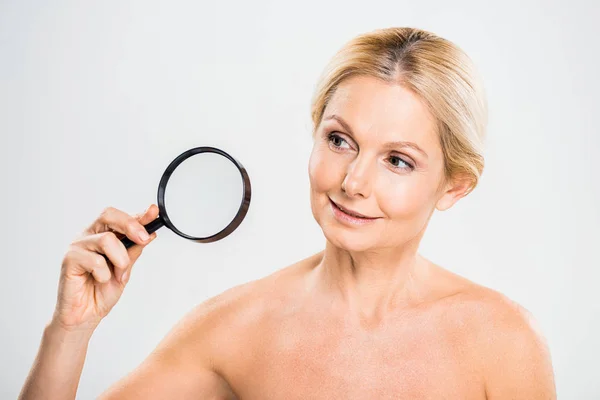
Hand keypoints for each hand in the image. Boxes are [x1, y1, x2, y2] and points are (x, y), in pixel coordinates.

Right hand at [52, 205, 158, 332]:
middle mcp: (89, 236)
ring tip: (117, 274)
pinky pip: (95, 260)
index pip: (120, 217)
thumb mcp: (125, 269)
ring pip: (106, 240)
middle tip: (143, 239)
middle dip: (131, 226)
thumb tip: (149, 234)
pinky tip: (99, 281)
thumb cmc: (101, 291)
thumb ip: (134, 250)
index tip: (153, 212)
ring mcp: (78, 246)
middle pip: (109, 215)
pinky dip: (104, 274)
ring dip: (120, 260)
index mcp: (102, 235)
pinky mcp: (69, 260)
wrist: (86, 316)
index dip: (138, 214)